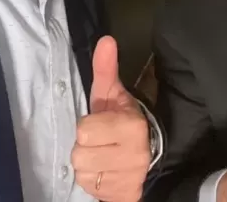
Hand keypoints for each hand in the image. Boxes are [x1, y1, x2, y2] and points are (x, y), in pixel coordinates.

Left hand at [72, 36, 150, 201]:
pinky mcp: (126, 196)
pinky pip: (93, 192)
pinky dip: (95, 183)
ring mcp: (130, 178)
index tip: (100, 125)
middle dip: (85, 148)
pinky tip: (106, 173)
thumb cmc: (122, 120)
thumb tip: (105, 40)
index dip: (87, 127)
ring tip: (102, 158)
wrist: (147, 152)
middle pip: (80, 156)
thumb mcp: (112, 94)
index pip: (84, 130)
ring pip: (83, 175)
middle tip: (100, 143)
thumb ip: (105, 69)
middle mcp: (133, 154)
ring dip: (88, 167)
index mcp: (131, 125)